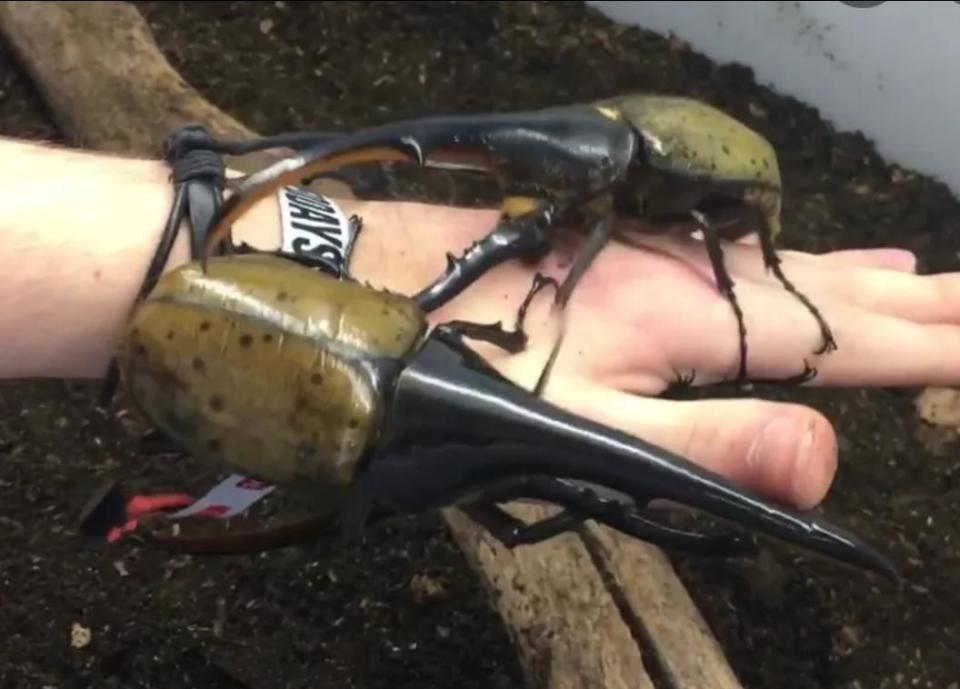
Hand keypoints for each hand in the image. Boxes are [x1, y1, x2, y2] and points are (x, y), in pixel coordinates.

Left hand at [343, 200, 959, 510]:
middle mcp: (702, 276)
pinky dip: (816, 266)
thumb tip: (825, 461)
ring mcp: (674, 257)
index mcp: (704, 322)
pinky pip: (758, 261)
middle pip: (839, 294)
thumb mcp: (593, 424)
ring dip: (879, 284)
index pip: (848, 340)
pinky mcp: (647, 253)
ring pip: (802, 272)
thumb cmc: (490, 363)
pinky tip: (824, 261)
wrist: (408, 280)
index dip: (930, 351)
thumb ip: (708, 445)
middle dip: (925, 309)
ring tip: (938, 288)